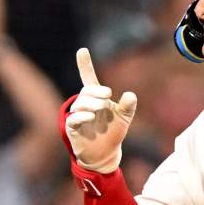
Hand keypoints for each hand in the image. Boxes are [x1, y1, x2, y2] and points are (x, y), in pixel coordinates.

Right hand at [65, 48, 136, 173]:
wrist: (105, 154)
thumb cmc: (113, 133)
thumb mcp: (125, 118)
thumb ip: (128, 106)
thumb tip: (130, 95)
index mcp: (97, 98)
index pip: (89, 79)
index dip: (85, 65)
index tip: (82, 50)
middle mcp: (86, 105)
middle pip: (86, 91)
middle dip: (96, 91)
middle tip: (108, 96)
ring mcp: (78, 116)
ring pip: (80, 103)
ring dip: (91, 103)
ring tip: (102, 107)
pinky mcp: (72, 129)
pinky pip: (73, 119)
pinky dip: (81, 116)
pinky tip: (91, 116)